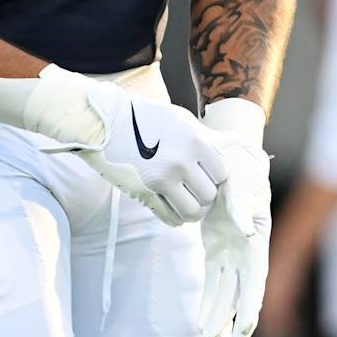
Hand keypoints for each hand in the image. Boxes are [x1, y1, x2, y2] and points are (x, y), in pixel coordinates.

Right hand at [63, 79, 230, 226]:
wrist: (106, 121)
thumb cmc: (145, 118)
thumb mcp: (180, 119)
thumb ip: (205, 138)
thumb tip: (229, 149)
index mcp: (194, 140)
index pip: (222, 174)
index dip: (214, 175)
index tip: (204, 173)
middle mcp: (181, 161)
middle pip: (209, 195)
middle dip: (203, 193)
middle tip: (193, 186)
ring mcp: (161, 179)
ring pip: (193, 212)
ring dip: (191, 208)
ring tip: (184, 199)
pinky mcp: (144, 193)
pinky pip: (171, 218)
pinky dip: (175, 216)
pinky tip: (171, 205)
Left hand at [196, 99, 272, 336]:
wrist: (228, 152)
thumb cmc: (240, 167)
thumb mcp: (241, 182)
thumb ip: (242, 207)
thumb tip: (245, 231)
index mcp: (258, 237)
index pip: (255, 280)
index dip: (251, 307)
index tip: (243, 330)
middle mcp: (246, 249)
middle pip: (239, 291)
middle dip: (231, 317)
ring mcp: (230, 249)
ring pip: (224, 289)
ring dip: (217, 312)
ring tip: (205, 336)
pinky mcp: (215, 244)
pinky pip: (212, 276)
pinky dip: (208, 296)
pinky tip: (202, 316)